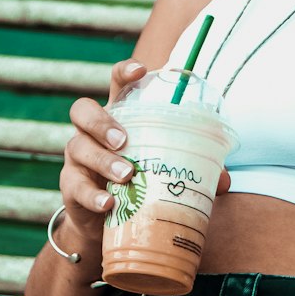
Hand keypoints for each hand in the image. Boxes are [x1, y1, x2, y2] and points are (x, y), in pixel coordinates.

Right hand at [61, 59, 231, 245]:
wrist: (103, 224)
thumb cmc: (137, 184)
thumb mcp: (160, 170)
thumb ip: (190, 170)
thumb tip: (224, 180)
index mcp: (118, 118)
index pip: (116, 84)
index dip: (124, 72)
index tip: (140, 70)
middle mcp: (91, 133)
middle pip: (82, 111)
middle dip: (101, 122)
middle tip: (123, 139)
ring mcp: (77, 159)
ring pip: (80, 148)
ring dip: (103, 161)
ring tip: (127, 175)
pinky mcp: (70, 188)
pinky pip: (76, 188)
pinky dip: (93, 196)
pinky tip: (109, 203)